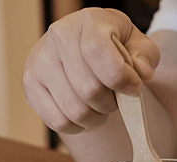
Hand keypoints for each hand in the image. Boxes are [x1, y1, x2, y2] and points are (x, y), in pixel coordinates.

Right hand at [22, 8, 159, 133]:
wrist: (80, 47)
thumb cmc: (113, 47)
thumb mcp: (136, 44)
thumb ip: (146, 56)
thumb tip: (142, 72)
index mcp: (89, 21)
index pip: (98, 52)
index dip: (120, 78)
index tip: (134, 88)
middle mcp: (59, 36)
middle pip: (89, 89)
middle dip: (111, 103)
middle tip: (115, 98)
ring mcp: (40, 61)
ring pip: (75, 110)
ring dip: (96, 117)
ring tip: (100, 106)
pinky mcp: (30, 84)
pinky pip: (58, 122)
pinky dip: (78, 126)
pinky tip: (84, 112)